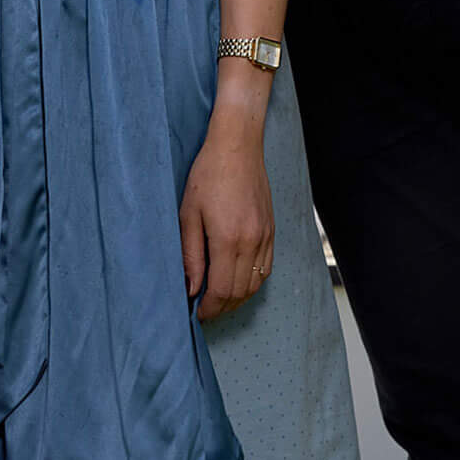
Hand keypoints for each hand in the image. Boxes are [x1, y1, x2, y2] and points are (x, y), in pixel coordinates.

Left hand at [179, 120, 274, 320]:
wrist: (237, 146)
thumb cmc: (208, 174)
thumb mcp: (188, 213)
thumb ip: (190, 255)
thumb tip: (191, 288)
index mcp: (228, 239)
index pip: (221, 290)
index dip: (209, 308)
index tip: (197, 313)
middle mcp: (251, 241)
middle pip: (240, 292)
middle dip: (222, 307)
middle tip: (205, 309)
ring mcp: (265, 236)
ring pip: (255, 284)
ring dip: (238, 298)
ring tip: (219, 298)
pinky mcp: (271, 230)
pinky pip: (266, 268)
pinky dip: (253, 282)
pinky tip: (238, 280)